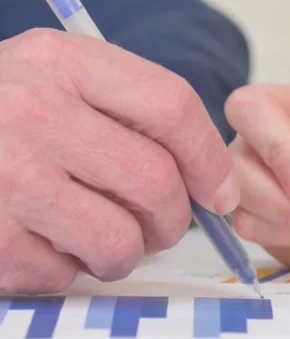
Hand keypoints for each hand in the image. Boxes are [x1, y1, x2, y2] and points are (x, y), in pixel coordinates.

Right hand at [0, 29, 237, 293]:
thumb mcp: (49, 75)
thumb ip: (124, 108)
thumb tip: (210, 183)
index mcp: (60, 62)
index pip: (171, 106)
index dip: (209, 157)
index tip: (219, 190)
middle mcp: (32, 113)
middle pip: (155, 181)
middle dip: (173, 219)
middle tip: (161, 225)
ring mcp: (7, 179)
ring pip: (119, 242)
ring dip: (122, 251)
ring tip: (96, 234)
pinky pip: (63, 276)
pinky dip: (63, 269)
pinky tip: (38, 239)